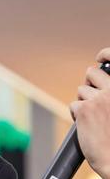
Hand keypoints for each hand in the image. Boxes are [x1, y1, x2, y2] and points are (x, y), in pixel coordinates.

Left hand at [69, 48, 109, 178]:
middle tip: (91, 97)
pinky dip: (76, 114)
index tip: (100, 56)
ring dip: (83, 102)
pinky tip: (84, 124)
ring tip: (92, 118)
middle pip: (92, 72)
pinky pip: (73, 105)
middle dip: (89, 83)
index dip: (105, 54)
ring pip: (81, 91)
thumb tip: (98, 84)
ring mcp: (99, 99)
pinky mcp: (84, 110)